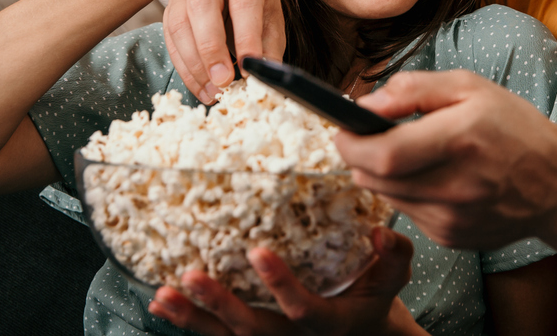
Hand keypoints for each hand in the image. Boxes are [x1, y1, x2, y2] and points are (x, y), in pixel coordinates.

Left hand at [148, 226, 420, 335]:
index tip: (257, 251)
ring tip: (163, 295)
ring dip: (193, 318)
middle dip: (220, 305)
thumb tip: (380, 231)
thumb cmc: (372, 301)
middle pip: (254, 329)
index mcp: (329, 324)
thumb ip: (394, 255)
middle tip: (191, 275)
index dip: (280, 283)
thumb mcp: (392, 279)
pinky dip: (188, 322)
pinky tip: (162, 305)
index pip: (303, 309)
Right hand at [164, 0, 285, 102]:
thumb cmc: (256, 7)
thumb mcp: (271, 21)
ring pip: (180, 24)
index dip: (246, 35)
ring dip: (195, 64)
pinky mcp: (169, 8)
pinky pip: (170, 40)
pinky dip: (185, 68)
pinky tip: (201, 87)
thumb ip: (269, 47)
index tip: (250, 65)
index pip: (243, 0)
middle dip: (211, 47)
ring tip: (213, 92)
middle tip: (223, 80)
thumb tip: (265, 74)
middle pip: (202, 6)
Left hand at [335, 70, 556, 249]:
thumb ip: (413, 89)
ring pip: (385, 196)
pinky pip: (406, 212)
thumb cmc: (512, 127)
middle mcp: (457, 185)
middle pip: (376, 178)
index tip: (340, 128)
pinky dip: (405, 192)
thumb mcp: (469, 86)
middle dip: (357, 155)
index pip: (385, 153)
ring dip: (380, 173)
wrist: (556, 185)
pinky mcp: (450, 238)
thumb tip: (364, 104)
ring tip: (401, 151)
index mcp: (461, 138)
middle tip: (361, 136)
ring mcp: (453, 218)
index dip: (351, 142)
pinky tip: (429, 176)